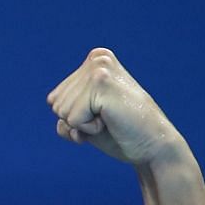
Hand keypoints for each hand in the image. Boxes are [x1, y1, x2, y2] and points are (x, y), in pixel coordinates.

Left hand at [48, 48, 185, 167]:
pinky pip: (72, 119)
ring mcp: (99, 68)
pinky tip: (111, 122)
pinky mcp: (102, 83)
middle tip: (108, 119)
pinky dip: (89, 129)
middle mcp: (97, 58)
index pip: (54, 99)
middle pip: (55, 104)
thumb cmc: (120, 133)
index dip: (74, 117)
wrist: (154, 146)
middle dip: (77, 121)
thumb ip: (66, 107)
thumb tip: (51, 100)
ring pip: (61, 111)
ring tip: (111, 120)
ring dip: (83, 125)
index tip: (102, 115)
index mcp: (94, 60)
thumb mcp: (85, 117)